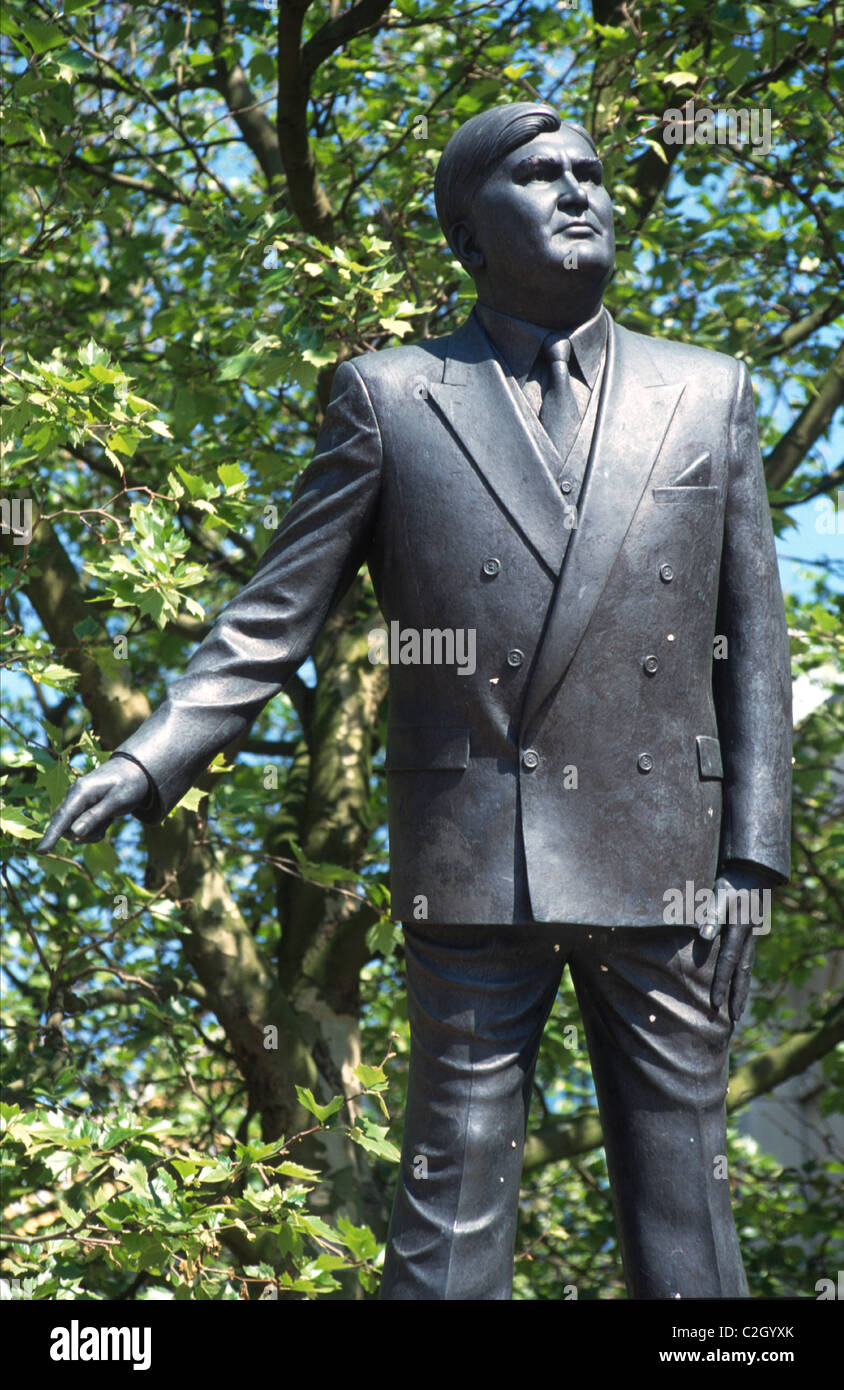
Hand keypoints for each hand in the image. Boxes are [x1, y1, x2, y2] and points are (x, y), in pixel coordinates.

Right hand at [37, 759, 150, 854]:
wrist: (134, 770)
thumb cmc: (128, 784)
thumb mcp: (117, 801)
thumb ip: (95, 816)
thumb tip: (74, 833)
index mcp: (81, 791)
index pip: (62, 817)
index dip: (51, 835)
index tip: (41, 851)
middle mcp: (74, 796)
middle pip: (67, 827)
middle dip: (85, 835)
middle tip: (106, 826)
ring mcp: (76, 802)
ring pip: (74, 830)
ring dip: (91, 833)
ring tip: (108, 820)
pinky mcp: (80, 807)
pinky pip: (81, 827)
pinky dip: (94, 829)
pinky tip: (106, 820)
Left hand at [698, 861, 773, 1020]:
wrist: (754, 871)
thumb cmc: (731, 881)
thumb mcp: (719, 893)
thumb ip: (711, 913)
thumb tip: (703, 937)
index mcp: (739, 928)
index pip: (728, 961)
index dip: (721, 983)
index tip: (715, 1003)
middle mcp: (749, 936)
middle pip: (743, 971)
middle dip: (737, 995)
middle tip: (734, 1018)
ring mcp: (753, 935)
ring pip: (747, 967)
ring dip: (742, 989)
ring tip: (738, 1010)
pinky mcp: (751, 933)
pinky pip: (747, 959)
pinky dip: (743, 975)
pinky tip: (739, 984)